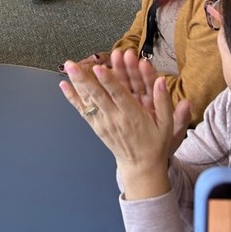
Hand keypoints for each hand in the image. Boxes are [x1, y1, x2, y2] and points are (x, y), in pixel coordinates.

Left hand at [58, 53, 185, 200]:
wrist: (141, 166)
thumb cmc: (155, 143)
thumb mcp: (166, 124)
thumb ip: (163, 101)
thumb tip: (161, 81)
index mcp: (133, 115)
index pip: (119, 95)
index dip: (108, 81)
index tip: (99, 68)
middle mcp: (115, 118)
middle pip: (98, 96)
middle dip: (85, 79)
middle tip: (74, 64)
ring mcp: (103, 122)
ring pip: (88, 100)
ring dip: (77, 83)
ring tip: (69, 67)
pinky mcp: (97, 126)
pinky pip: (83, 110)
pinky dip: (73, 98)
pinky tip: (64, 85)